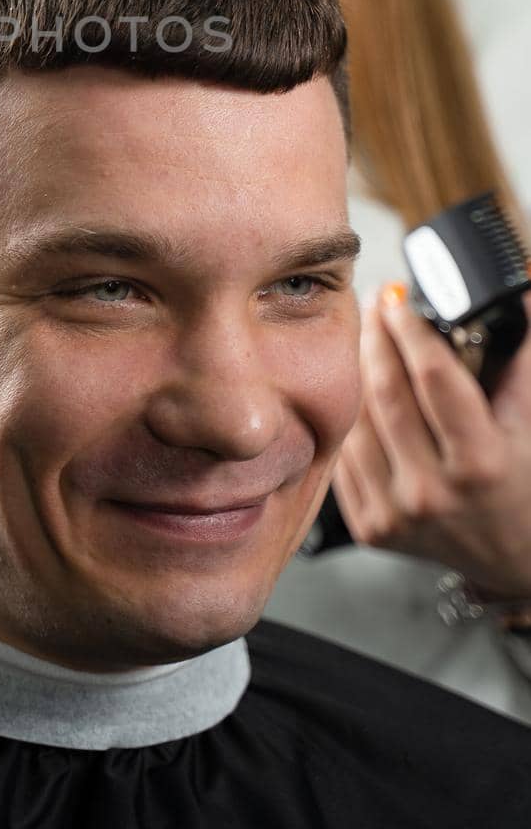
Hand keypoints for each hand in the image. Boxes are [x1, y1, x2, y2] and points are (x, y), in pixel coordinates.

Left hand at [333, 286, 530, 598]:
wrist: (515, 561)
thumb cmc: (525, 490)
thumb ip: (519, 361)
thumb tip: (516, 297)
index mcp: (480, 465)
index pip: (431, 375)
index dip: (410, 327)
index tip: (397, 298)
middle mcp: (433, 492)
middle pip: (385, 391)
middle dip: (377, 336)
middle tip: (375, 306)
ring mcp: (396, 513)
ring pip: (358, 419)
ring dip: (358, 371)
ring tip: (369, 342)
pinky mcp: (370, 527)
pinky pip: (345, 455)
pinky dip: (351, 417)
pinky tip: (360, 392)